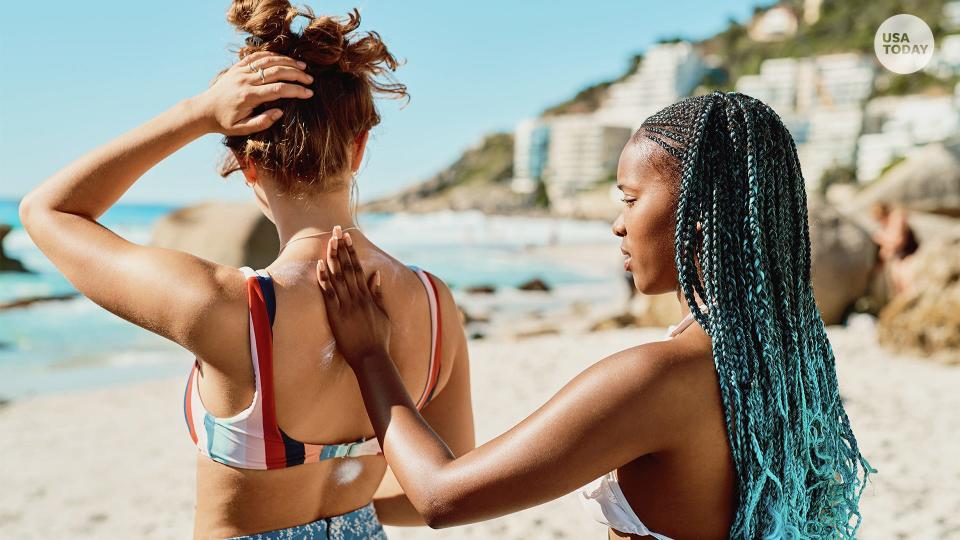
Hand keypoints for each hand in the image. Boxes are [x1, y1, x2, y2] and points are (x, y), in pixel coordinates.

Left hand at [193, 51, 314, 135]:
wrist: (204, 110)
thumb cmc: (225, 122)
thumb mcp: (242, 129)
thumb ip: (262, 122)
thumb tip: (280, 112)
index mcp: (249, 96)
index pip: (278, 90)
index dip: (296, 90)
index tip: (309, 93)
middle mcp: (245, 81)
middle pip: (277, 72)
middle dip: (296, 75)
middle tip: (310, 80)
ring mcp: (241, 71)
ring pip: (269, 61)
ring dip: (287, 62)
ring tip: (302, 67)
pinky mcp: (238, 67)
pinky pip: (257, 56)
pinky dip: (272, 55)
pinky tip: (284, 59)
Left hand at [316, 226, 391, 369]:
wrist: (372, 358)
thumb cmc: (379, 339)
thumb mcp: (383, 314)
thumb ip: (378, 294)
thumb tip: (376, 275)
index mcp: (367, 297)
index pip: (358, 268)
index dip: (351, 252)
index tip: (347, 238)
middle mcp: (357, 298)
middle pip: (347, 268)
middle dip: (341, 248)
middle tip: (336, 230)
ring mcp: (346, 306)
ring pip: (338, 277)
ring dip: (332, 258)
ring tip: (328, 241)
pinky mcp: (336, 316)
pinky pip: (329, 294)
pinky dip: (324, 279)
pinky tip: (320, 266)